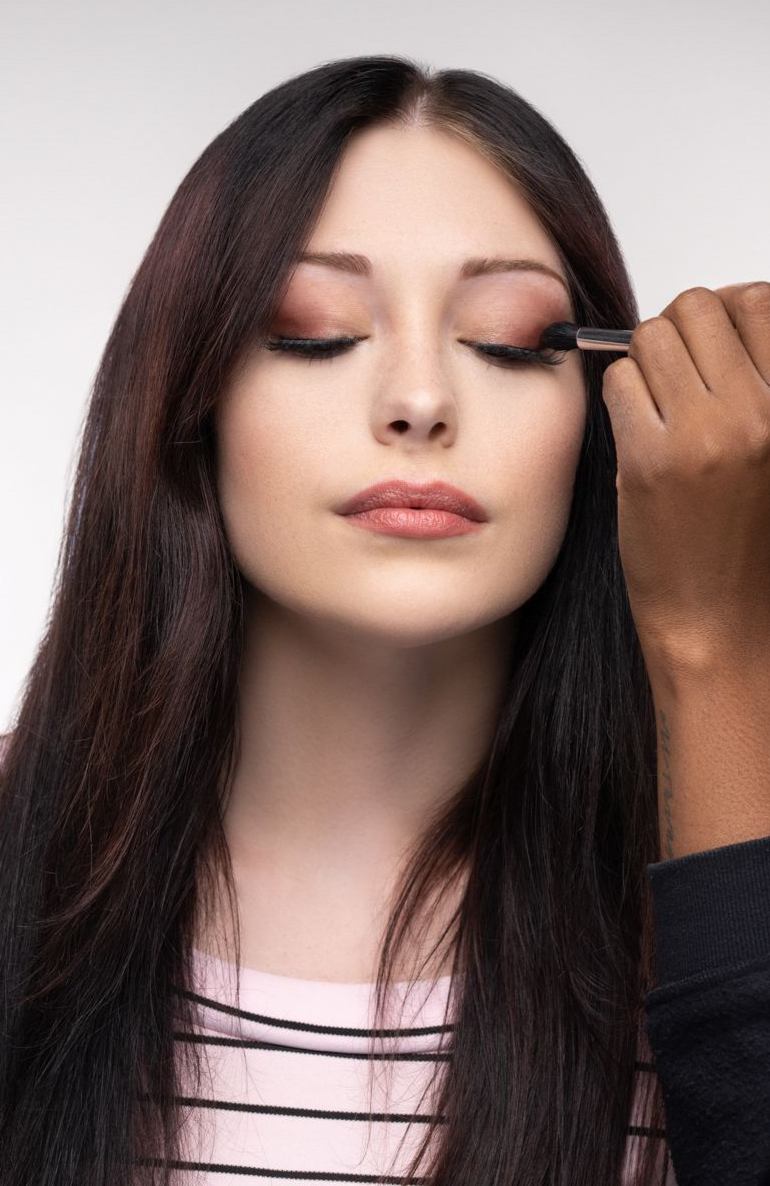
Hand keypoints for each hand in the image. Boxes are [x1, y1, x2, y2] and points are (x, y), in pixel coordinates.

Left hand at [601, 282, 769, 677]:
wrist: (720, 623)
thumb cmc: (750, 543)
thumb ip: (757, 385)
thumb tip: (723, 311)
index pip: (758, 301)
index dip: (725, 313)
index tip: (712, 341)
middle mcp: (761, 412)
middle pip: (697, 307)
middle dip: (678, 330)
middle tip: (676, 374)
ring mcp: (705, 434)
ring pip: (650, 336)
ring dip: (644, 361)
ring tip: (657, 407)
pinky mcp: (650, 460)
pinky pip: (619, 380)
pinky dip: (621, 396)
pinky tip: (639, 434)